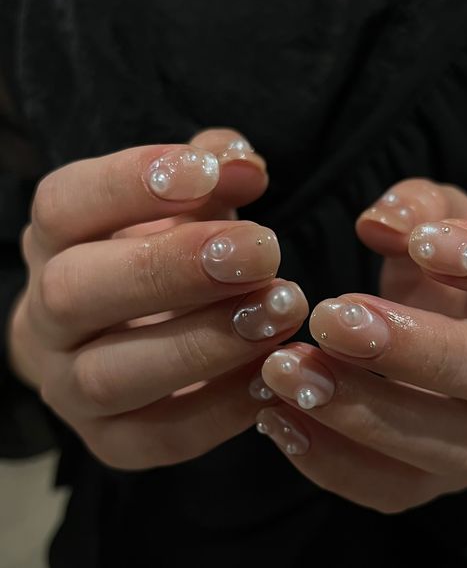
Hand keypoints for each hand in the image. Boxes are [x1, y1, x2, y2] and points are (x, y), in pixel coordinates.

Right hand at [8, 129, 307, 469]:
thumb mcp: (182, 207)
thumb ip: (209, 175)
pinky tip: (273, 375)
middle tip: (261, 251)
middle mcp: (47, 316)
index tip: (209, 171)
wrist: (128, 336)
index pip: (64, 205)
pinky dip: (221, 409)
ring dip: (205, 342)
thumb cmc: (161, 256)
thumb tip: (244, 164)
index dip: (130, 184)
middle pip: (77, 291)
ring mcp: (70, 387)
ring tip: (282, 310)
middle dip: (173, 269)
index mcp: (56, 244)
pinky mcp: (111, 441)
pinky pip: (157, 437)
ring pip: (112, 373)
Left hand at [257, 179, 466, 512]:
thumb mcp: (441, 227)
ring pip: (445, 447)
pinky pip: (393, 490)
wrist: (459, 355)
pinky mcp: (438, 479)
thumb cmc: (449, 281)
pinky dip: (330, 459)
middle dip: (418, 350)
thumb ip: (421, 209)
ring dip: (359, 411)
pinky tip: (278, 417)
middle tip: (334, 319)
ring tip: (286, 370)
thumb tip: (380, 224)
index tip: (423, 244)